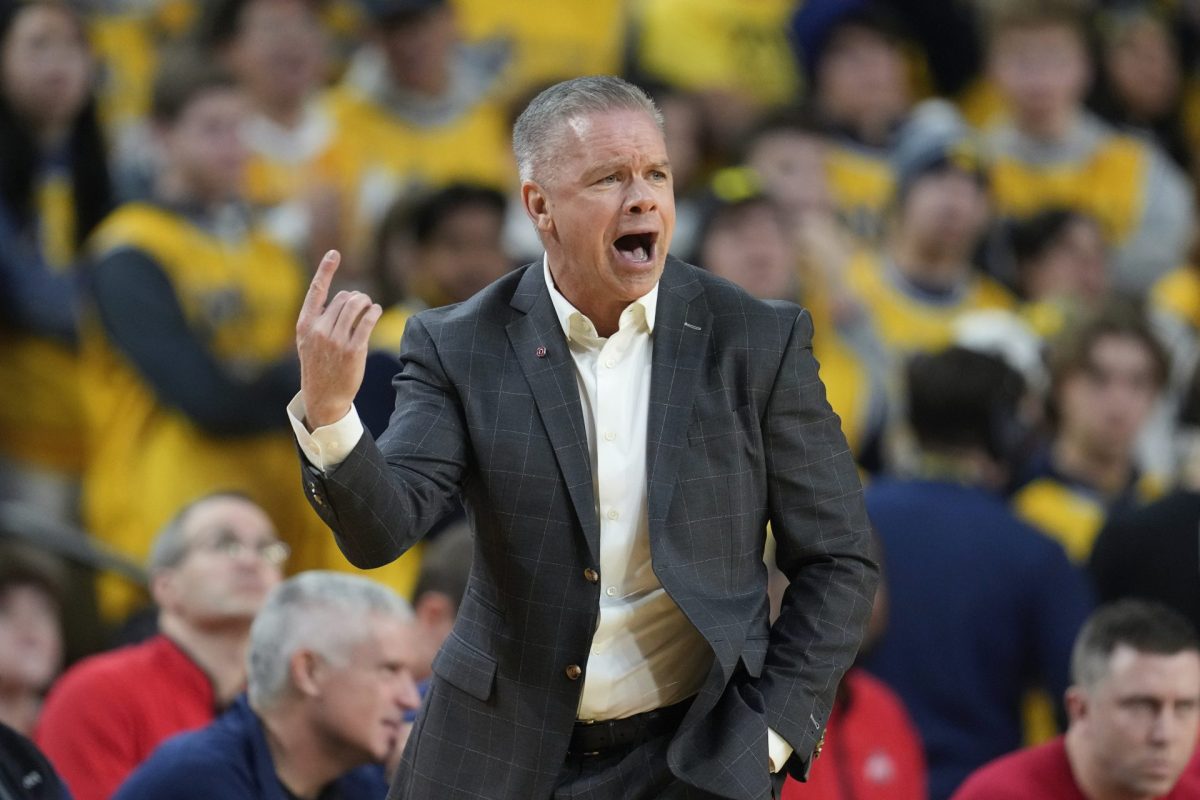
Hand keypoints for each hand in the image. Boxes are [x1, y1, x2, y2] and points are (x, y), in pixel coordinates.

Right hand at [296, 250, 382, 429]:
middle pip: (343, 298)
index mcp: (305, 325)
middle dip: (354, 298)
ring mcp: (336, 340)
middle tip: (360, 304)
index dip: (326, 270)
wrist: (323, 397)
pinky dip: (373, 312)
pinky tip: (374, 311)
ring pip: (356, 306)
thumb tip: (341, 298)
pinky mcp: (353, 350)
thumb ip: (318, 320)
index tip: (334, 253)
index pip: (316, 290)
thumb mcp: (308, 342)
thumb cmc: (318, 366)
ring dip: (366, 302)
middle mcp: (319, 330)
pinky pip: (367, 321)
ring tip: (368, 306)